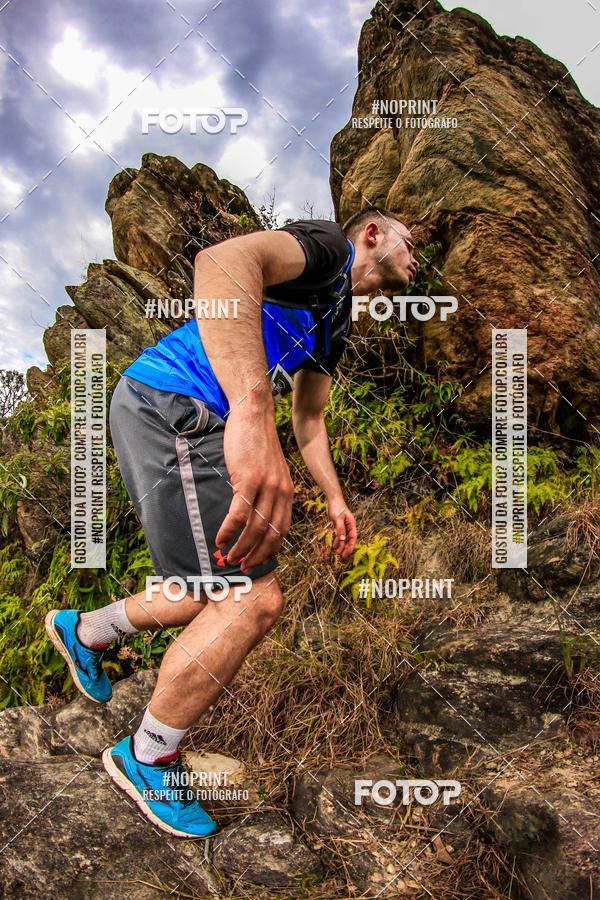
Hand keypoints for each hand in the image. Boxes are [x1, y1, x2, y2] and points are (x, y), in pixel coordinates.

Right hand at [217, 403, 293, 573]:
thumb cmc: (257, 443)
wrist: (254, 415)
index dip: (268, 550)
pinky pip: (239, 513)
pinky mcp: (249, 479)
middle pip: (270, 534)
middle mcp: (281, 492)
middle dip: (254, 555)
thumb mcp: (270, 471)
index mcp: (287, 492)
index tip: (255, 561)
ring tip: (228, 558)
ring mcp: (266, 486)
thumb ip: (268, 492)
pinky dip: (229, 530)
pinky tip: (220, 540)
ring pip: (255, 528)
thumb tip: (253, 515)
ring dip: (241, 548)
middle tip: (240, 567)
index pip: (282, 530)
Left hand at [327, 498, 356, 560]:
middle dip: (346, 548)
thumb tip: (342, 539)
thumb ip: (340, 529)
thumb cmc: (337, 507)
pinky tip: (334, 545)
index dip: (351, 546)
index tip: (348, 553)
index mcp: (351, 524)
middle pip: (349, 539)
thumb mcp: (338, 518)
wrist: (333, 499)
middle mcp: (349, 526)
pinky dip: (337, 540)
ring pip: (343, 538)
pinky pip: (339, 535)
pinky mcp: (339, 525)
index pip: (353, 537)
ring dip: (340, 545)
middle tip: (342, 556)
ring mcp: (344, 526)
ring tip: (337, 552)